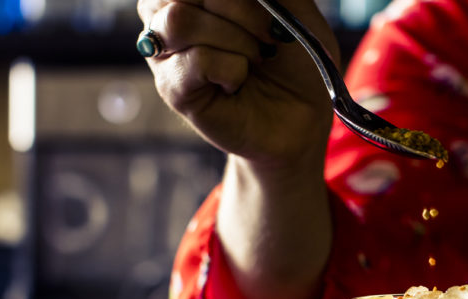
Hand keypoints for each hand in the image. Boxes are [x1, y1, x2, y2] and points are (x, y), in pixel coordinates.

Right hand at [136, 0, 339, 169]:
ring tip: (256, 58)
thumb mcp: (292, 9)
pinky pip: (196, 60)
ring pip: (179, 20)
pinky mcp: (171, 87)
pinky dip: (231, 68)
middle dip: (238, 9)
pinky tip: (238, 81)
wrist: (301, 117)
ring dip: (235, 38)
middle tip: (269, 35)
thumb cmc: (294, 62)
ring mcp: (165, 50)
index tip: (268, 8)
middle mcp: (168, 14)